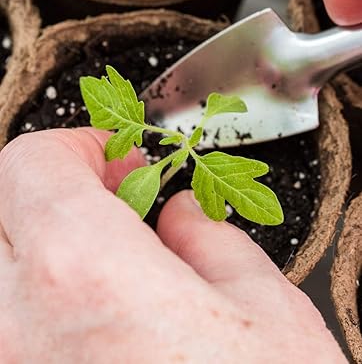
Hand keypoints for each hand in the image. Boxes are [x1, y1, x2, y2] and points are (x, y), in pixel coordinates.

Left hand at [0, 129, 344, 362]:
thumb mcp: (267, 314)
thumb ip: (212, 241)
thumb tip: (179, 214)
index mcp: (86, 279)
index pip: (31, 164)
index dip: (74, 145)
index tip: (111, 155)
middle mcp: (17, 334)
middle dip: (52, 187)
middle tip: (108, 197)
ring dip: (42, 243)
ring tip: (106, 255)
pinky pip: (11, 325)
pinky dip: (41, 299)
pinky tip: (97, 314)